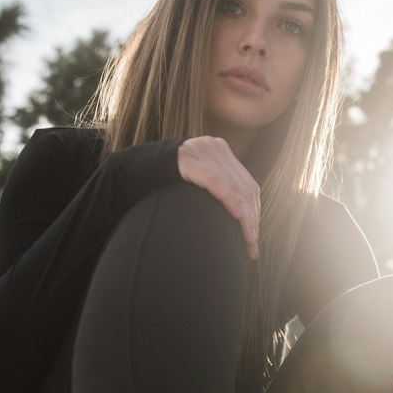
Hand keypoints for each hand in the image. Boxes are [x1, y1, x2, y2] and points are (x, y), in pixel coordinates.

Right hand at [177, 137, 260, 259]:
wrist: (136, 168)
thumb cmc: (166, 182)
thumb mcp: (197, 179)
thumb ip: (217, 185)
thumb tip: (240, 212)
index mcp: (220, 150)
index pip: (248, 184)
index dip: (255, 212)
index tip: (255, 237)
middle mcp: (214, 146)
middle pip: (245, 188)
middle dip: (252, 220)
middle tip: (252, 246)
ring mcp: (202, 151)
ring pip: (235, 187)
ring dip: (245, 218)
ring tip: (248, 242)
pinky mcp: (189, 160)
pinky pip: (216, 182)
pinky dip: (230, 201)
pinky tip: (238, 218)